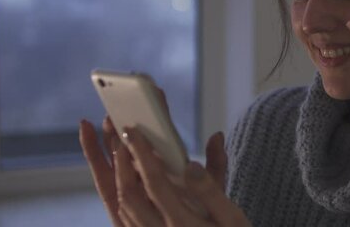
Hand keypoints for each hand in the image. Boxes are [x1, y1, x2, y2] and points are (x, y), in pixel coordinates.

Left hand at [79, 118, 248, 225]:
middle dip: (121, 164)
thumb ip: (211, 190)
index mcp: (181, 221)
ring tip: (121, 155)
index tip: (134, 131)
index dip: (141, 154)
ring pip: (123, 209)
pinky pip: (128, 221)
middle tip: (121, 138)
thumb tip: (191, 165)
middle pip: (128, 195)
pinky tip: (128, 186)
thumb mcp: (232, 217)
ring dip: (118, 180)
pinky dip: (123, 198)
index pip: (154, 182)